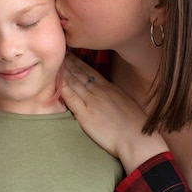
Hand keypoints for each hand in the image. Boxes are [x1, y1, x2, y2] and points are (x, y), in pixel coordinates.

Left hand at [61, 54, 168, 173]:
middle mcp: (100, 91)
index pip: (89, 70)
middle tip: (57, 51)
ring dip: (62, 70)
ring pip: (73, 81)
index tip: (69, 53)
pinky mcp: (86, 114)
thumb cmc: (137, 127)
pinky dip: (62, 87)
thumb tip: (109, 98)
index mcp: (110, 88)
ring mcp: (92, 101)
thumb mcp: (126, 104)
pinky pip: (71, 97)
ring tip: (53, 61)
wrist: (139, 140)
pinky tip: (55, 80)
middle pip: (79, 72)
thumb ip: (115, 98)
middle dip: (67, 61)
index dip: (78, 61)